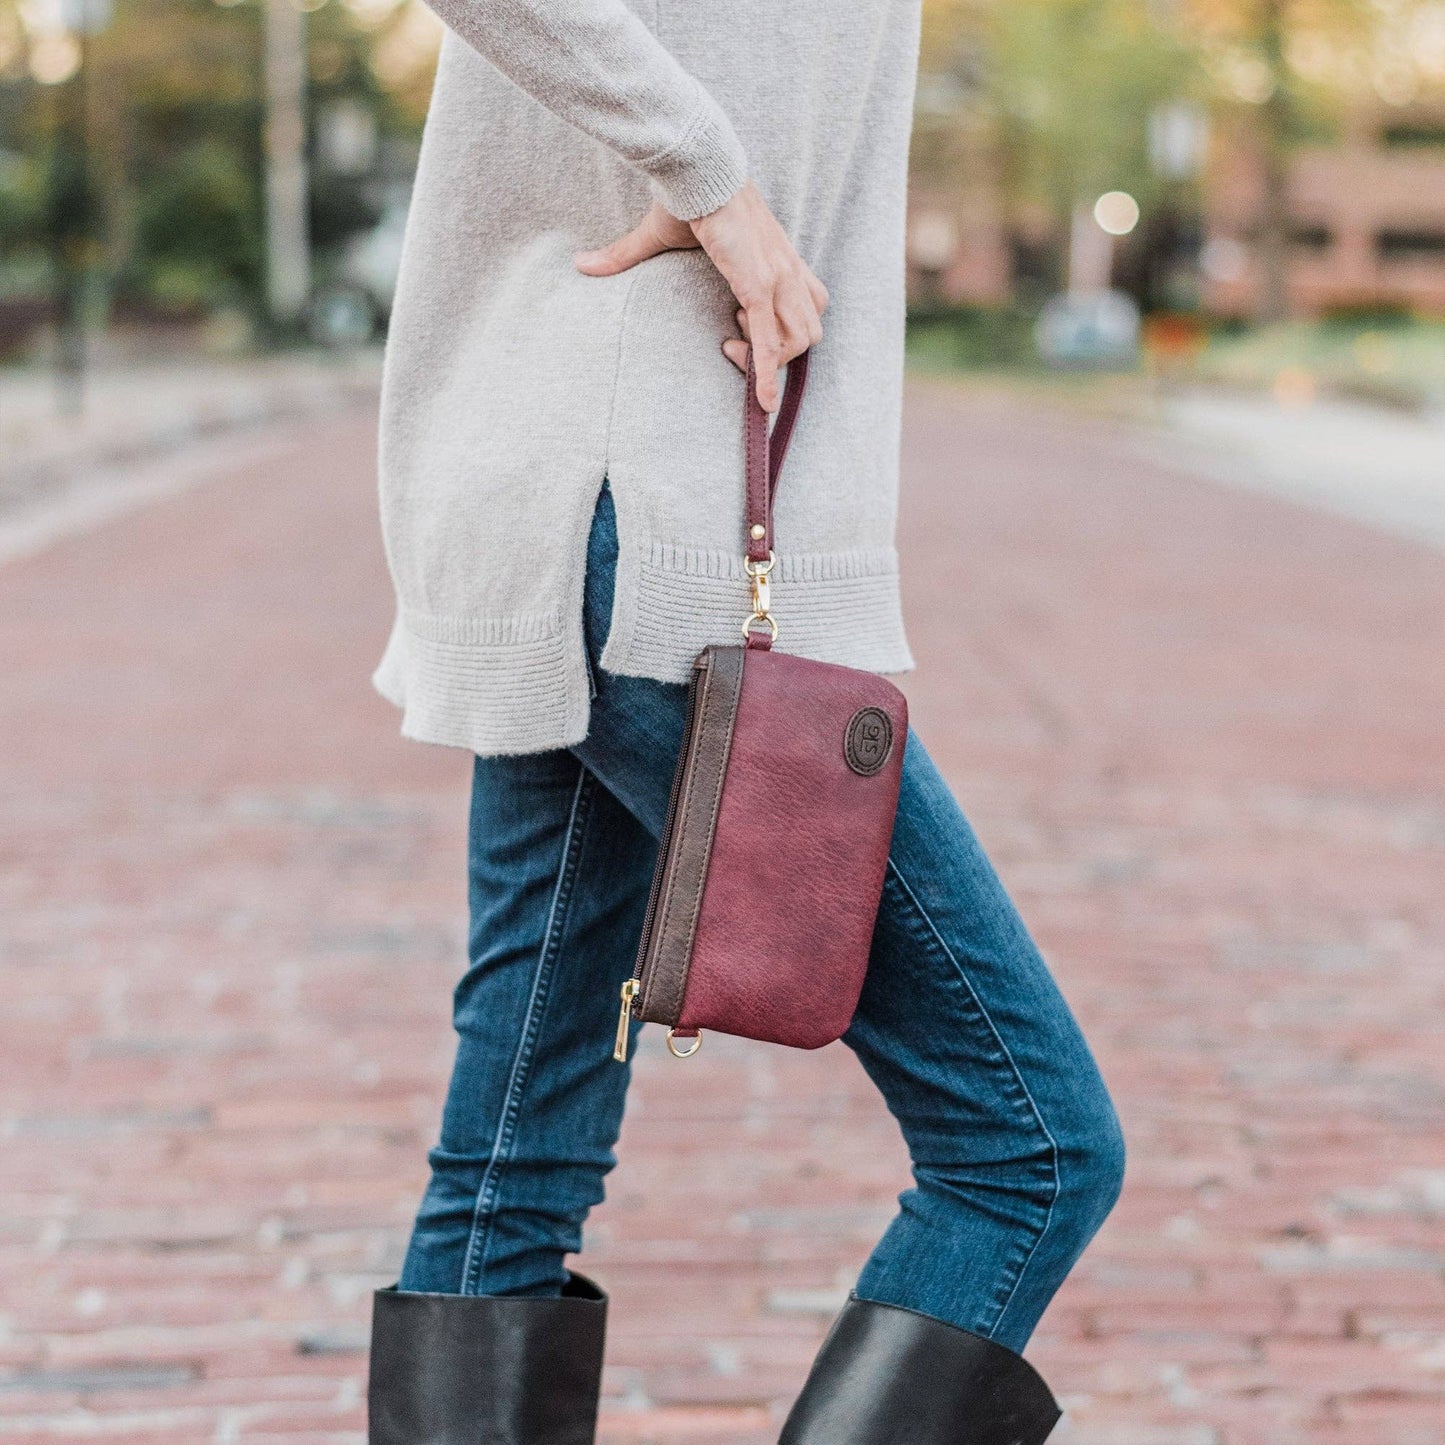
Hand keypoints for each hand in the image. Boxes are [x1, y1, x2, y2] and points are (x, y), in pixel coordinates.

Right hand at [574, 181, 826, 411]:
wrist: (693, 168)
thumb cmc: (680, 194)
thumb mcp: (660, 235)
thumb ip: (627, 255)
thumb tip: (582, 264)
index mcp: (777, 257)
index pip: (806, 304)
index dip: (784, 330)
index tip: (738, 333)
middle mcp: (787, 269)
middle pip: (809, 328)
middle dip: (780, 350)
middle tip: (734, 338)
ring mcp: (778, 278)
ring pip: (800, 340)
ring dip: (770, 358)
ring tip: (731, 340)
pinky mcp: (760, 285)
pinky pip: (772, 342)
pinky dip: (767, 376)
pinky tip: (762, 403)